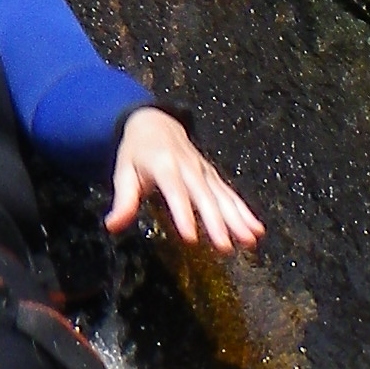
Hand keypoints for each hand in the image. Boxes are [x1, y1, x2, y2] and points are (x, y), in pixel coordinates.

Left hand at [108, 107, 262, 253]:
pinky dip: (245, 212)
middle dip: (217, 222)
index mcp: (164, 165)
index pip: (175, 192)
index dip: (183, 215)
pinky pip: (230, 195)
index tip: (191, 238)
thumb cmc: (136, 152)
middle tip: (225, 247)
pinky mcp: (213, 177)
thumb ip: (123, 200)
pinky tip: (256, 230)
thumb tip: (113, 226)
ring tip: (249, 240)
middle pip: (205, 197)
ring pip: (223, 196)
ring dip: (238, 219)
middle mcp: (189, 167)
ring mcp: (204, 171)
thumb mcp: (123, 171)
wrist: (155, 122)